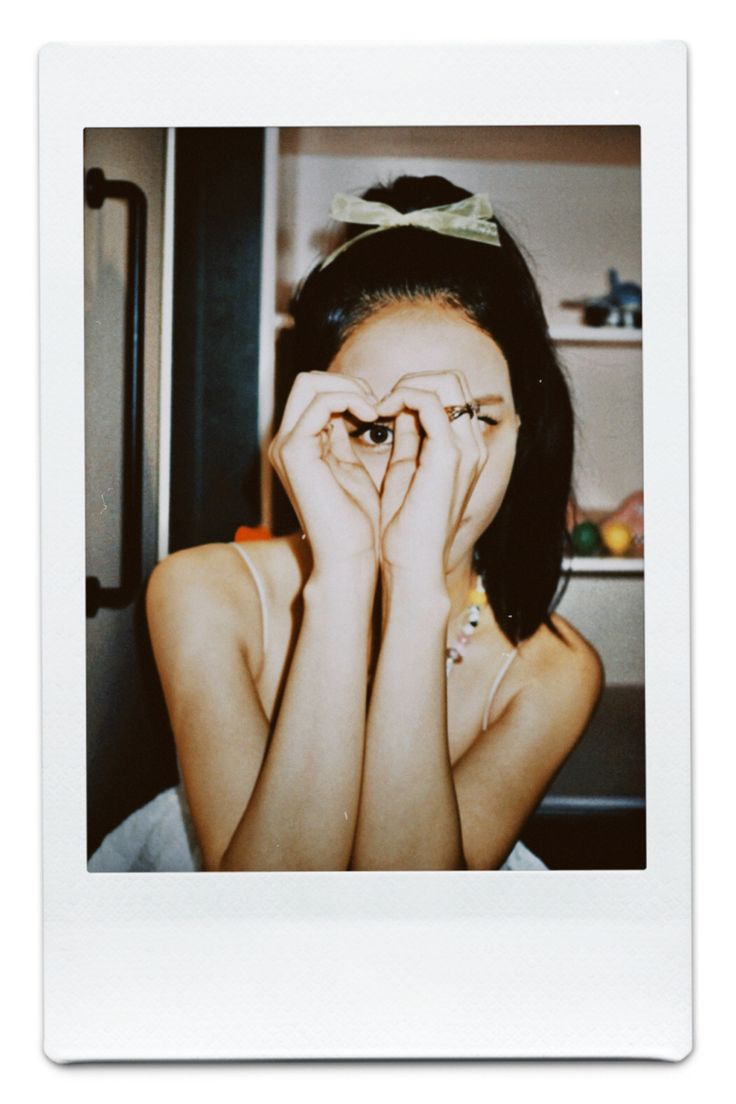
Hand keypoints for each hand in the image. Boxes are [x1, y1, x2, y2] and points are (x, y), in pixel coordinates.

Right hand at [268, 372, 381, 571]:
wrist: (350, 556)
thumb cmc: (357, 521)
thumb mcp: (351, 466)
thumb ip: (345, 436)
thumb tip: (359, 405)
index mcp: (299, 445)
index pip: (316, 392)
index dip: (350, 390)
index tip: (380, 409)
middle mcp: (287, 442)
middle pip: (308, 381)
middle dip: (348, 383)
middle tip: (378, 405)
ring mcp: (286, 445)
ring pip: (311, 383)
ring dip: (351, 388)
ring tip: (376, 410)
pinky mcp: (294, 450)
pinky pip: (320, 402)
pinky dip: (350, 399)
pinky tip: (372, 416)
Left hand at [374, 371, 487, 580]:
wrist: (412, 564)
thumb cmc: (405, 528)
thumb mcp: (406, 470)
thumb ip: (409, 438)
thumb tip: (397, 410)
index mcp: (465, 449)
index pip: (449, 393)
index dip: (414, 389)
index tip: (380, 406)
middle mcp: (473, 444)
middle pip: (452, 380)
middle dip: (411, 380)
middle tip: (379, 402)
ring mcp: (466, 448)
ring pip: (445, 383)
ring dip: (405, 386)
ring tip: (377, 406)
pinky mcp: (449, 454)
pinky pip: (430, 401)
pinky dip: (402, 397)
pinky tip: (379, 412)